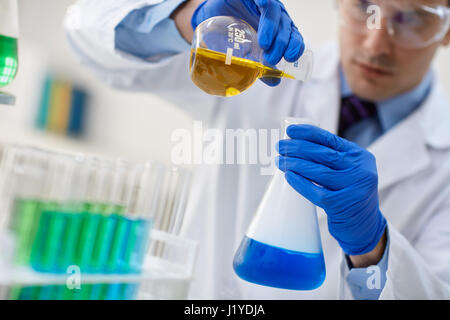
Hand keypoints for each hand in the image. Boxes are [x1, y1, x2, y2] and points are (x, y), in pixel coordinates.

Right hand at [191, 0, 304, 86]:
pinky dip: (264, 1)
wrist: (212, 19)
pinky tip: (263, 5)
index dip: (295, 46)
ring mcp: (264, 5)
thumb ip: (261, 67)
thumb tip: (274, 82)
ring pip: (275, 13)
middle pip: (286, 27)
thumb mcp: (247, 54)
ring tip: (265, 44)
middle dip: (281, 44)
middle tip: (272, 58)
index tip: (289, 58)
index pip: (294, 37)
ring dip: (272, 29)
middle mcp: (275, 17)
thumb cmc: (232, 36)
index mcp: (279, 30)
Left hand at [276, 125, 386, 255]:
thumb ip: (331, 158)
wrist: (364, 225)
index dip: (308, 133)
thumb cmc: (348, 193)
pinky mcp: (343, 204)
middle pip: (323, 154)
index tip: (290, 131)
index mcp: (360, 156)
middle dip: (298, 148)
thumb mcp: (348, 170)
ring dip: (295, 164)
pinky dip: (300, 183)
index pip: (331, 139)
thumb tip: (295, 143)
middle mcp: (360, 170)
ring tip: (280, 161)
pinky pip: (316, 192)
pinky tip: (288, 176)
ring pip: (318, 172)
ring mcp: (353, 187)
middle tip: (280, 146)